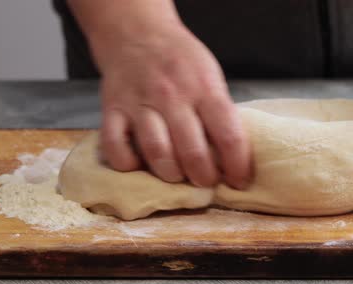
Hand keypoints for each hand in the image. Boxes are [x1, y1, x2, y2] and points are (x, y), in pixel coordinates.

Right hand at [70, 0, 251, 188]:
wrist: (137, 33)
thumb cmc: (180, 61)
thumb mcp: (210, 76)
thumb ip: (218, 112)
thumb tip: (231, 157)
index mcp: (204, 88)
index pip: (228, 135)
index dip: (238, 166)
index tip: (240, 182)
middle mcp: (172, 96)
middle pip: (192, 151)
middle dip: (204, 177)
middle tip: (206, 182)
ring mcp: (140, 103)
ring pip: (157, 153)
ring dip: (171, 174)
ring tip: (178, 176)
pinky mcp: (112, 109)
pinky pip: (116, 148)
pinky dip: (128, 164)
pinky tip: (140, 164)